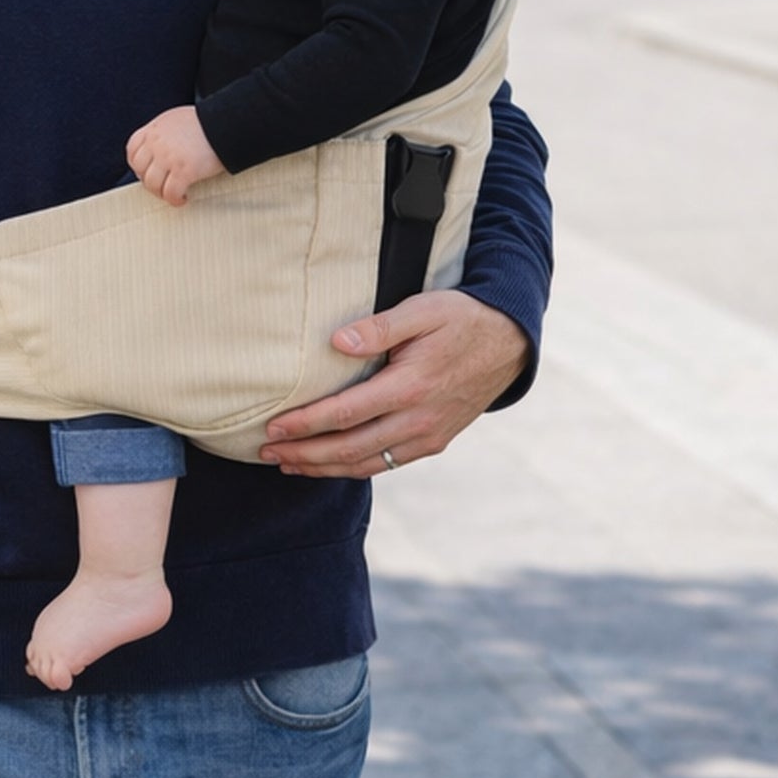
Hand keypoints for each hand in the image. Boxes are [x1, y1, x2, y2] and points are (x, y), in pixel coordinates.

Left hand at [126, 106, 225, 206]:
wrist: (225, 123)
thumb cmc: (206, 122)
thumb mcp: (176, 120)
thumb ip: (163, 133)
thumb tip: (156, 152)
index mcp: (154, 129)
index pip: (132, 150)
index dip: (138, 165)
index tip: (147, 172)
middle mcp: (157, 143)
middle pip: (141, 170)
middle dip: (150, 182)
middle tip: (162, 186)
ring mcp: (169, 157)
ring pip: (152, 185)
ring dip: (161, 193)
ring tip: (173, 194)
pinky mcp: (184, 170)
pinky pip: (171, 193)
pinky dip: (175, 200)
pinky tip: (183, 199)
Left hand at [259, 290, 529, 477]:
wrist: (509, 343)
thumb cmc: (460, 318)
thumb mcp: (422, 310)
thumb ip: (379, 327)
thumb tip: (336, 342)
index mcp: (411, 387)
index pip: (346, 413)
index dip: (306, 424)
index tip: (274, 427)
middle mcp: (418, 420)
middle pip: (350, 447)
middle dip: (305, 453)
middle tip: (267, 452)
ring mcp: (428, 436)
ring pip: (367, 463)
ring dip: (324, 467)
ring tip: (288, 464)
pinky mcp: (434, 442)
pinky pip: (387, 463)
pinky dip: (354, 468)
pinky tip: (329, 465)